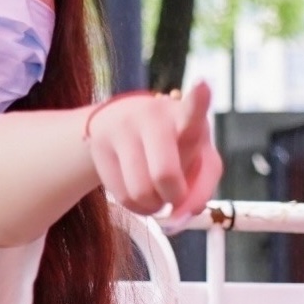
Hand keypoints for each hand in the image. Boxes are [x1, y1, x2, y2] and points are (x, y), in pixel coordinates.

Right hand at [85, 83, 222, 221]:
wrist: (122, 125)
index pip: (193, 109)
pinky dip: (136, 205)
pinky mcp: (99, 144)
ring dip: (153, 205)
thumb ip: (201, 190)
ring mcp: (122, 127)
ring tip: (155, 188)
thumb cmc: (174, 146)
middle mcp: (153, 115)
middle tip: (174, 191)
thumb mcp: (198, 160)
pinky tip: (137, 186)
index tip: (203, 85)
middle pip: (165, 176)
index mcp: (186, 116)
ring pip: (141, 193)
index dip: (199, 100)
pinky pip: (122, 197)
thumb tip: (178, 218)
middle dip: (174, 196)